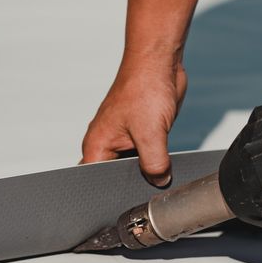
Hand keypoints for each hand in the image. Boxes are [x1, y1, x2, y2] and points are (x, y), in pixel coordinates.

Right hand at [81, 58, 185, 186]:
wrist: (159, 63)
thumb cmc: (144, 87)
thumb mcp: (150, 134)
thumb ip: (154, 164)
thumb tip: (160, 181)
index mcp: (97, 145)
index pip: (96, 182)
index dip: (112, 193)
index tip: (130, 199)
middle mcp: (107, 144)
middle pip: (117, 178)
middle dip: (134, 182)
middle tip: (150, 182)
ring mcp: (125, 140)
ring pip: (135, 168)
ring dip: (148, 170)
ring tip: (159, 167)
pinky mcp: (142, 136)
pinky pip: (147, 157)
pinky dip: (157, 160)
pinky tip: (166, 160)